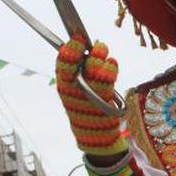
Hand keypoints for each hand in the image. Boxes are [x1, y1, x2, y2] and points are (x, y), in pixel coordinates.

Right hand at [56, 36, 126, 159]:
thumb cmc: (85, 109)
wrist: (96, 136)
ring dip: (102, 55)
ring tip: (103, 51)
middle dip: (89, 49)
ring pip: (96, 66)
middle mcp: (75, 89)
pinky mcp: (105, 97)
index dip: (71, 47)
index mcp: (64, 85)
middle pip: (81, 62)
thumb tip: (82, 45)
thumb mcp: (75, 91)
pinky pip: (109, 75)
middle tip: (96, 44)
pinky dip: (112, 66)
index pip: (63, 61)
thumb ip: (75, 70)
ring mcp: (90, 93)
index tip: (78, 38)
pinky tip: (111, 63)